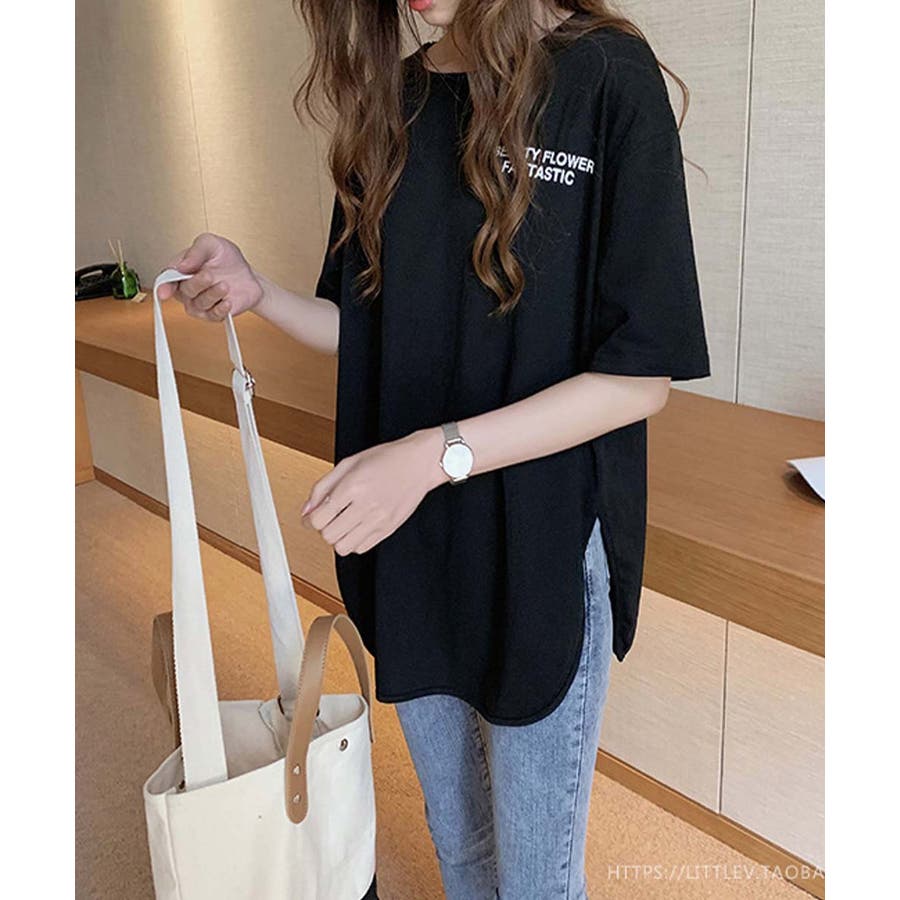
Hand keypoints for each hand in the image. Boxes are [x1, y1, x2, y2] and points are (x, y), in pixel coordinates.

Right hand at [156, 232, 263, 320]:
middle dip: (197, 283)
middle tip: (209, 275)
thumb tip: (181, 266)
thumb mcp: (212, 244)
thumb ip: (196, 251)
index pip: (166, 280)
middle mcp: (187, 289)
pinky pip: (213, 316)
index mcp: (180, 271)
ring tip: (225, 285)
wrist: (248, 275)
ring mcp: (200, 303)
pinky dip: (221, 309)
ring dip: (213, 294)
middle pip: (184, 291)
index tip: (164, 292)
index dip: (164, 287)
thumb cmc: (226, 259)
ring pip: (200, 303)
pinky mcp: (214, 314)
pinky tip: (228, 301)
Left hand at [301, 428, 445, 554]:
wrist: (419, 464)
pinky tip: (357, 527)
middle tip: (329, 518)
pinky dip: (354, 542)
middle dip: (324, 528)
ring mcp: (379, 519)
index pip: (319, 518)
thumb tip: (306, 510)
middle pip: (328, 535)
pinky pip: (361, 548)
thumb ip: (323, 486)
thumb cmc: (386, 459)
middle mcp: (366, 505)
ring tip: (344, 524)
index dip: (310, 519)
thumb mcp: (348, 463)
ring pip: (343, 547)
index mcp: (352, 486)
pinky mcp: (389, 529)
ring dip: (339, 537)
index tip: (313, 516)